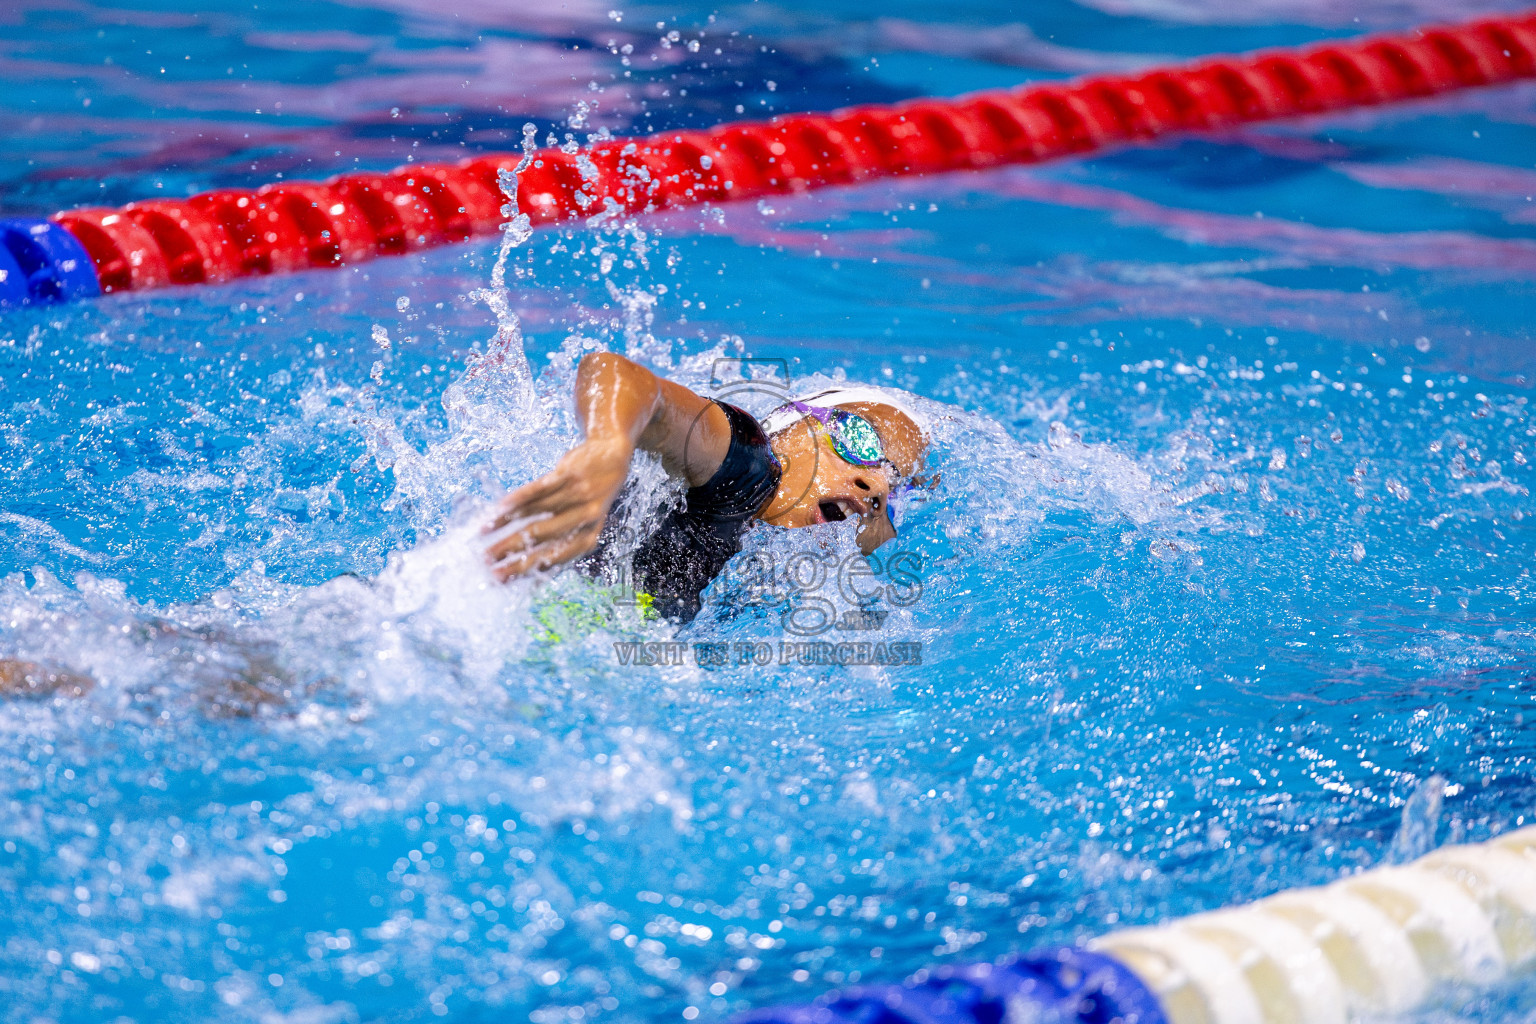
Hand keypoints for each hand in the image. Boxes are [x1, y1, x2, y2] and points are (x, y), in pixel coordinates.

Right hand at [483, 438, 633, 579]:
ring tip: (482, 533)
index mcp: (589, 536)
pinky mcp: (568, 473)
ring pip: (535, 512)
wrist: (612, 456)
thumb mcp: (585, 523)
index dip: (526, 568)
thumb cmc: (591, 499)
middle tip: (486, 561)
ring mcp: (577, 494)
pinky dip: (517, 499)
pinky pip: (537, 489)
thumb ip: (562, 542)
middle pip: (542, 536)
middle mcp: (586, 516)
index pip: (554, 557)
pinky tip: (498, 508)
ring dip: (505, 524)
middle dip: (511, 550)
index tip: (501, 578)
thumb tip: (530, 570)